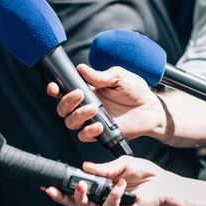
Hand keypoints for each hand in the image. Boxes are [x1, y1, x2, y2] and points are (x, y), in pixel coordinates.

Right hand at [44, 156, 205, 205]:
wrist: (164, 182)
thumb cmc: (143, 173)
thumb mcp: (121, 164)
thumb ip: (104, 168)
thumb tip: (84, 166)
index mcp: (99, 186)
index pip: (77, 189)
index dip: (62, 188)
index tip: (48, 183)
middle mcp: (102, 198)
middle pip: (78, 203)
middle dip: (64, 197)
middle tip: (53, 189)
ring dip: (83, 198)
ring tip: (81, 185)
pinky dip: (114, 194)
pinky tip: (119, 183)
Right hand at [47, 64, 166, 141]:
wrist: (150, 109)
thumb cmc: (135, 91)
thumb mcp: (120, 77)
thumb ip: (101, 75)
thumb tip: (81, 69)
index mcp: (87, 90)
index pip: (64, 91)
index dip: (55, 89)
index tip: (54, 87)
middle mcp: (85, 106)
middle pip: (63, 108)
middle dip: (66, 102)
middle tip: (80, 95)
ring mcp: (91, 120)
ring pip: (70, 122)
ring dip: (77, 116)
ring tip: (93, 108)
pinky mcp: (99, 133)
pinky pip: (84, 136)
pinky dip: (88, 131)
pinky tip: (98, 125)